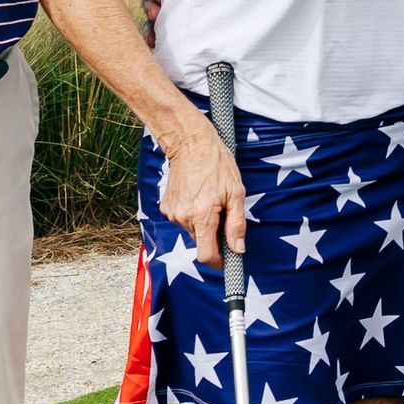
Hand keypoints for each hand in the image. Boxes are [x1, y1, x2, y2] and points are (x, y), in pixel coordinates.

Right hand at [158, 120, 244, 270]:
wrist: (190, 143)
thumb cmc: (217, 164)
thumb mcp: (236, 192)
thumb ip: (236, 224)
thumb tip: (238, 249)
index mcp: (202, 216)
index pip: (206, 255)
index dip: (219, 261)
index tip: (227, 257)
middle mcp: (183, 218)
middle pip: (200, 241)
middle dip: (213, 233)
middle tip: (223, 210)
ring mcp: (172, 212)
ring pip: (192, 230)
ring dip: (202, 222)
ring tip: (209, 197)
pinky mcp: (166, 206)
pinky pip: (183, 219)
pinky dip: (192, 213)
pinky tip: (197, 194)